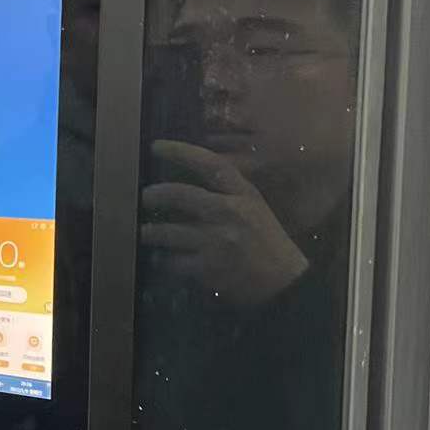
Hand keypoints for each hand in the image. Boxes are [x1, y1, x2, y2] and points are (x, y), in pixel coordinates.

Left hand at [141, 141, 307, 306]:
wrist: (285, 283)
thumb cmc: (268, 243)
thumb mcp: (255, 210)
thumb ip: (227, 195)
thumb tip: (186, 188)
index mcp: (244, 195)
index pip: (210, 164)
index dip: (181, 152)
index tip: (157, 147)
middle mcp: (229, 212)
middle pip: (181, 194)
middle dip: (156, 194)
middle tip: (144, 197)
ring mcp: (217, 240)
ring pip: (169, 231)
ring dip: (152, 233)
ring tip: (145, 233)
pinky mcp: (208, 268)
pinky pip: (173, 262)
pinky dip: (165, 262)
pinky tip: (162, 261)